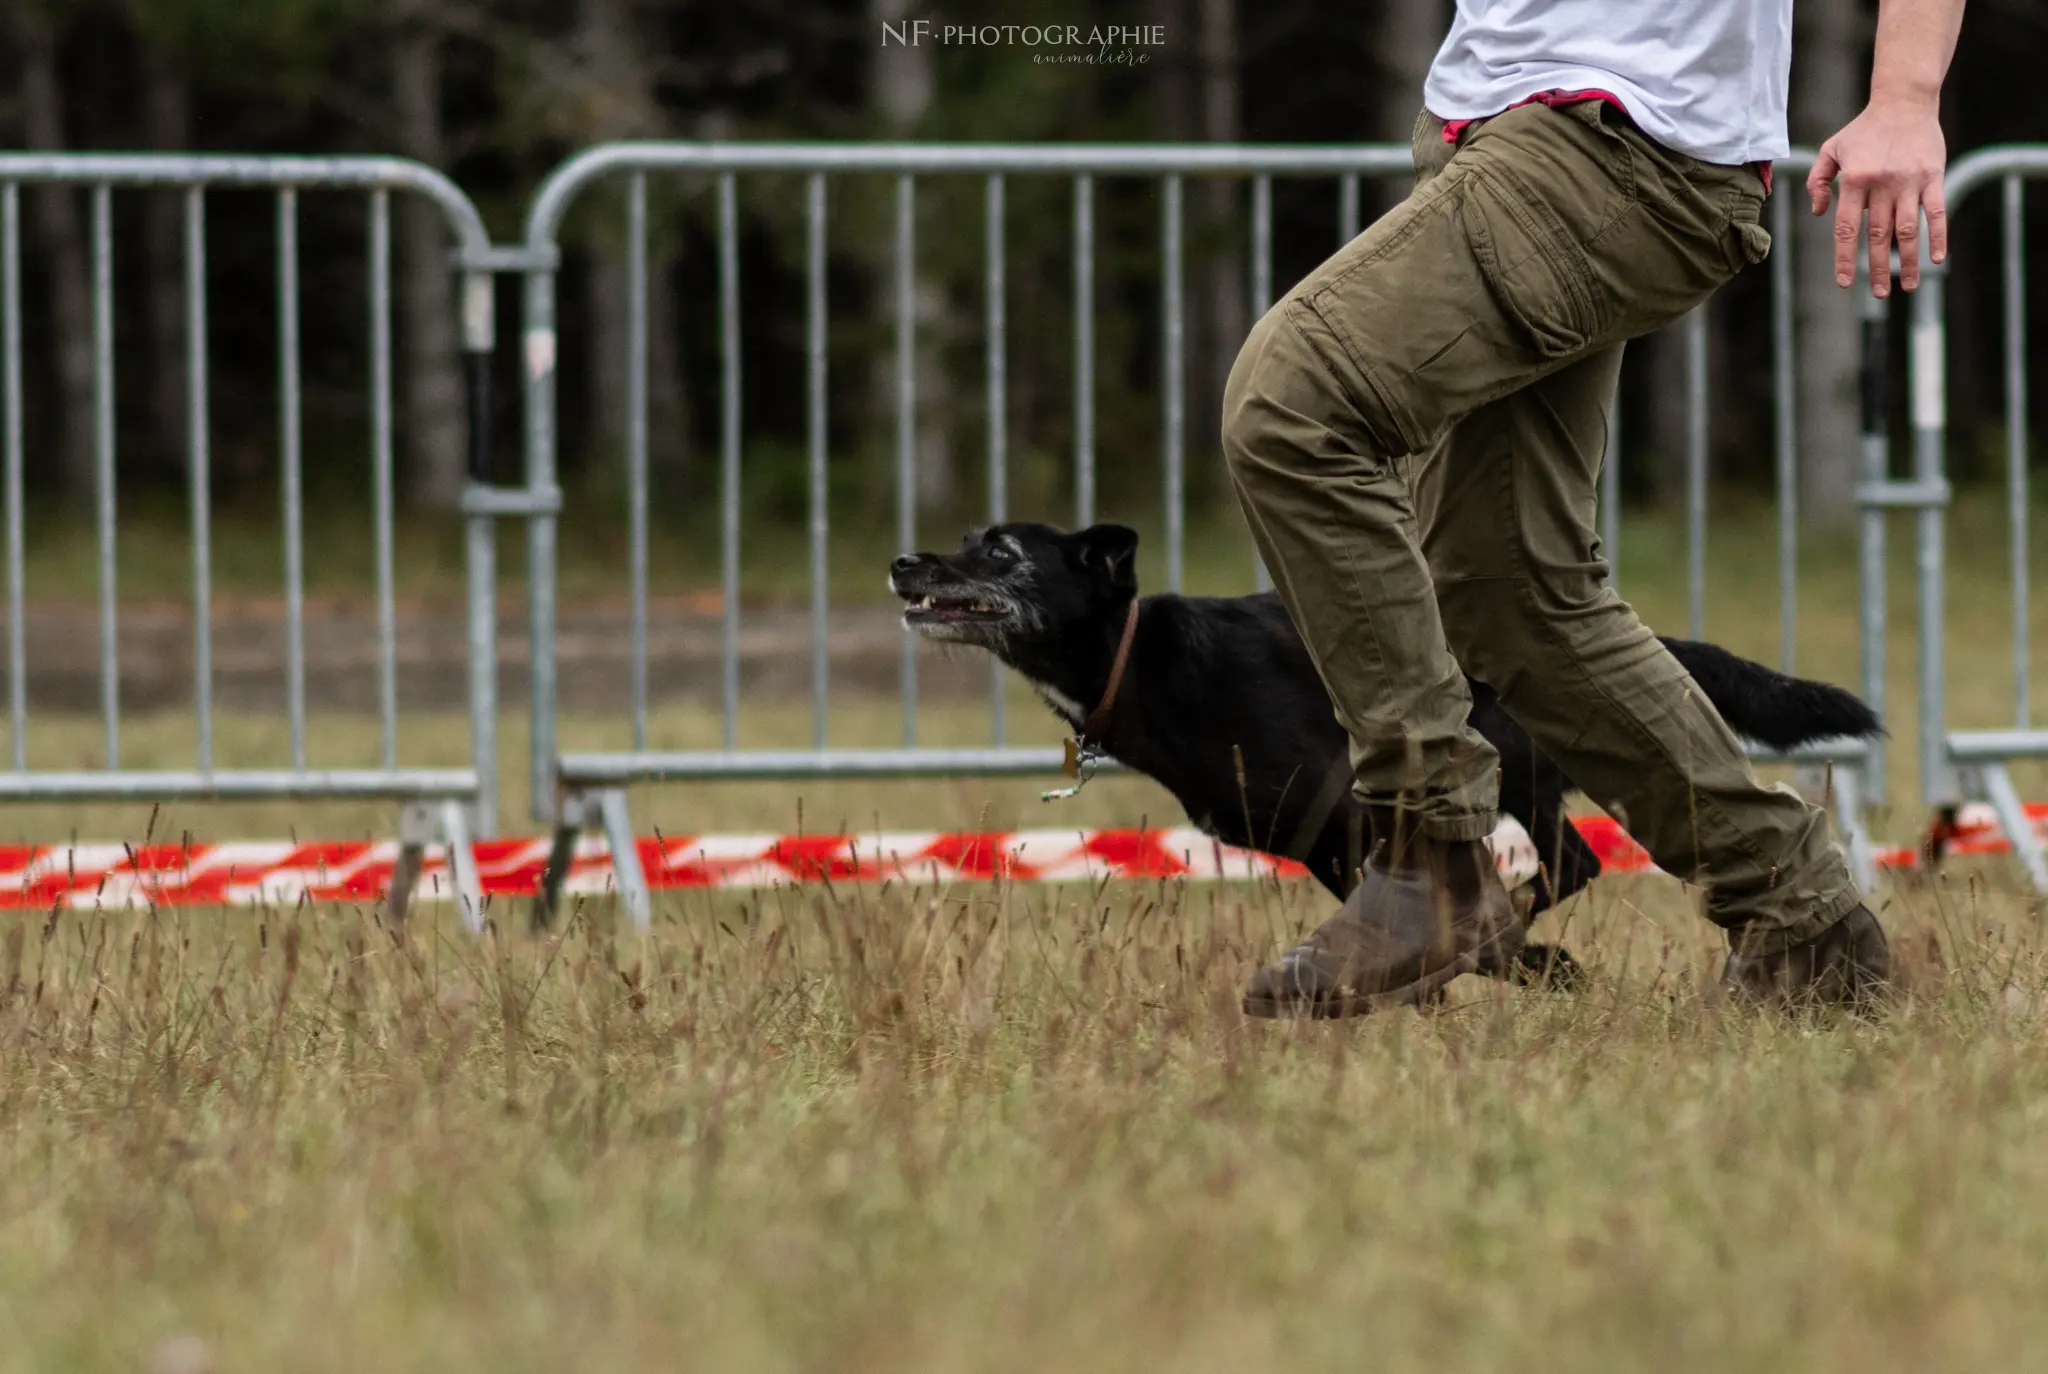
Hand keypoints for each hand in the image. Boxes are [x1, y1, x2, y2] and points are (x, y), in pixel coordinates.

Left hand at [1808, 97, 1948, 295]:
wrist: (1903, 101)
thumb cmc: (1863, 129)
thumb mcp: (1831, 150)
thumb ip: (1818, 180)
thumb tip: (1817, 213)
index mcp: (1854, 181)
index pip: (1847, 228)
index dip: (1846, 258)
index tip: (1846, 283)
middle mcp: (1881, 184)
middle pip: (1877, 235)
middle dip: (1878, 268)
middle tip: (1880, 294)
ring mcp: (1909, 181)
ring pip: (1907, 229)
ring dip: (1907, 261)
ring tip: (1907, 287)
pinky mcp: (1933, 176)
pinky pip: (1936, 211)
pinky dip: (1938, 235)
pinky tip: (1937, 258)